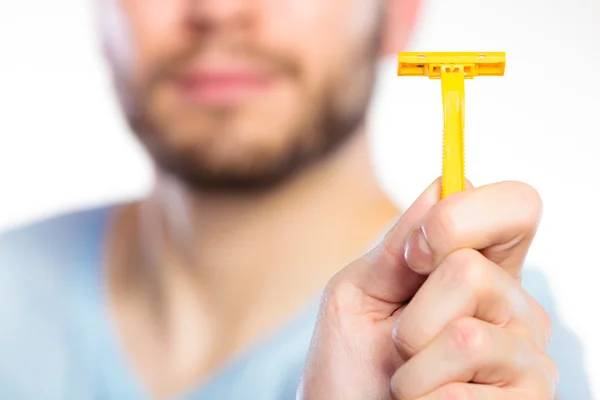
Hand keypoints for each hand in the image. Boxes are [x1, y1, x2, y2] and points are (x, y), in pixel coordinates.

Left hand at [297, 179, 556, 398]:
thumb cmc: (349, 362)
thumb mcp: (358, 291)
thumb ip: (397, 245)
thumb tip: (442, 185)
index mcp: (478, 267)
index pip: (515, 206)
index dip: (462, 216)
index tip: (414, 252)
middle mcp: (513, 306)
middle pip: (471, 270)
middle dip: (413, 314)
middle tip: (401, 344)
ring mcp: (526, 356)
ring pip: (465, 336)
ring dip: (412, 366)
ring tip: (410, 381)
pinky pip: (462, 392)